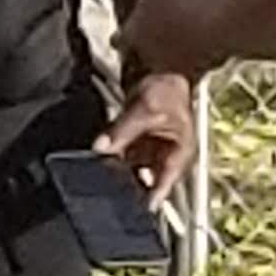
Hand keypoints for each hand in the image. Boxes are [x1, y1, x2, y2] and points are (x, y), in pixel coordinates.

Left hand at [97, 71, 194, 210]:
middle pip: (143, 180)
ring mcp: (148, 148)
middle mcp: (163, 155)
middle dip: (127, 186)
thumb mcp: (147, 109)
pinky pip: (118, 153)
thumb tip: (101, 148)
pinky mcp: (133, 139)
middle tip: (108, 195)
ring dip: (115, 171)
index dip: (149, 200)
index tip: (133, 212)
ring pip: (128, 168)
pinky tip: (96, 161)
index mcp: (179, 154)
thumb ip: (123, 130)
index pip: (163, 185)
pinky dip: (109, 156)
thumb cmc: (169, 86)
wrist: (160, 62)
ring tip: (99, 179)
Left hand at [110, 0, 226, 83]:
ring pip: (166, 67)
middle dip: (141, 54)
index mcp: (135, 35)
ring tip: (176, 50)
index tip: (116, 37)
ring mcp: (175, 69)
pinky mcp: (200, 74)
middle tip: (146, 46)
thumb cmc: (182, 2)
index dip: (119, 37)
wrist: (220, 28)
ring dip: (169, 60)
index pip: (120, 40)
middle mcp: (151, 57)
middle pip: (140, 60)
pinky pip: (193, 70)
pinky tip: (202, 53)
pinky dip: (194, 63)